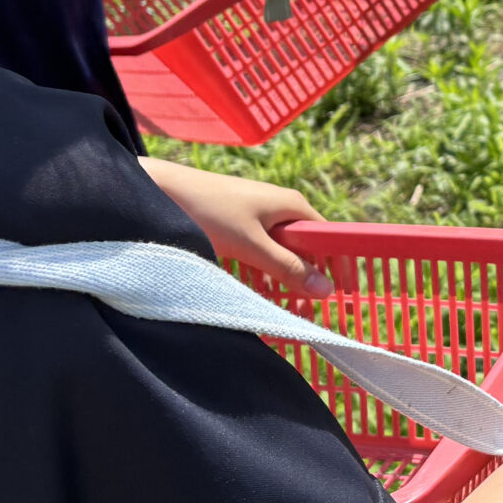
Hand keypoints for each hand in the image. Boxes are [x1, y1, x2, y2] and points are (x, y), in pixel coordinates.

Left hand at [139, 158, 331, 295]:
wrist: (160, 190)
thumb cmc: (210, 212)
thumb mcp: (252, 244)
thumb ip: (288, 267)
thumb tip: (327, 290)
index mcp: (292, 205)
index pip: (328, 238)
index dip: (336, 265)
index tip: (342, 295)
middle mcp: (280, 208)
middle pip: (305, 248)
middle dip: (307, 280)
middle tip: (305, 311)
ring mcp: (258, 216)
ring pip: (281, 253)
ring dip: (284, 280)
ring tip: (284, 308)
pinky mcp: (238, 225)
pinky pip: (261, 252)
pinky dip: (263, 273)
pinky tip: (257, 292)